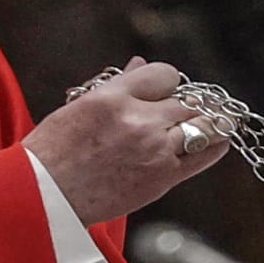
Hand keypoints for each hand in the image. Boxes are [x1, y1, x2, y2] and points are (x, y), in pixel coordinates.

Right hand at [24, 58, 228, 225]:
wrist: (45, 197)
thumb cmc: (54, 151)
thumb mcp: (79, 107)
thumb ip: (117, 85)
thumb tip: (139, 64)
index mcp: (113, 98)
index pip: (164, 74)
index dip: (167, 81)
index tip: (165, 90)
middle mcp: (138, 121)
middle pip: (189, 99)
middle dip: (191, 101)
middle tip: (193, 106)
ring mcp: (154, 150)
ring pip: (204, 124)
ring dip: (211, 120)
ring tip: (217, 119)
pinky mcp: (162, 178)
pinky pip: (204, 156)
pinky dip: (214, 145)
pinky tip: (217, 140)